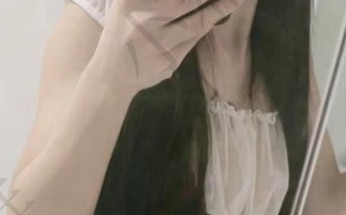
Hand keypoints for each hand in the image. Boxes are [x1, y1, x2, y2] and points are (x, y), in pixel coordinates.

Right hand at [93, 0, 252, 96]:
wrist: (111, 76)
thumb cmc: (120, 31)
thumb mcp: (124, 3)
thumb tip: (185, 0)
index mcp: (131, 4)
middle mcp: (145, 23)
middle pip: (187, 7)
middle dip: (211, 2)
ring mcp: (158, 47)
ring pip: (195, 26)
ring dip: (217, 12)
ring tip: (234, 0)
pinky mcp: (168, 64)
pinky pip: (191, 42)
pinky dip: (204, 28)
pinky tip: (215, 17)